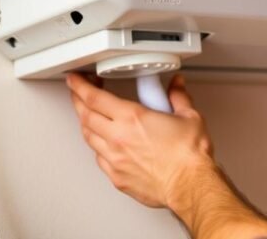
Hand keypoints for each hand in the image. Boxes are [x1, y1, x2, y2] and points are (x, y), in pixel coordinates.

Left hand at [67, 74, 266, 238]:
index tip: (75, 81)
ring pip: (88, 137)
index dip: (80, 86)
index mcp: (132, 118)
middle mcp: (118, 138)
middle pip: (85, 115)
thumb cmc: (189, 157)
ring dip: (86, 123)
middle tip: (77, 93)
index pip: (95, 97)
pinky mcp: (117, 177)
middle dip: (78, 101)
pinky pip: (99, 158)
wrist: (190, 185)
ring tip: (89, 116)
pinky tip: (103, 144)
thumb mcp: (189, 116)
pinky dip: (97, 147)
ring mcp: (115, 159)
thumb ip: (178, 97)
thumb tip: (176, 86)